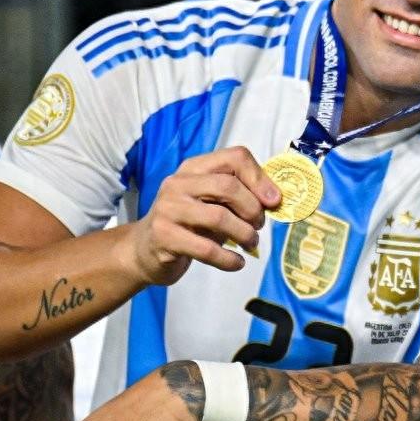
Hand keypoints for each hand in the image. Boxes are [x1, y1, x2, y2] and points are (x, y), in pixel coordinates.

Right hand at [122, 146, 280, 285]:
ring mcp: (168, 209)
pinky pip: (206, 249)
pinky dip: (228, 259)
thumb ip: (239, 195)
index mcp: (194, 168)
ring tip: (251, 244)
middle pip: (228, 186)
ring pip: (218, 217)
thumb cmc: (188, 224)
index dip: (260, 178)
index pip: (235, 157)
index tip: (274, 201)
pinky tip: (237, 263)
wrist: (144, 250)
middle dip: (252, 208)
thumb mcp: (212, 203)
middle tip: (258, 225)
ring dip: (244, 234)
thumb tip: (275, 200)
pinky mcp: (164, 237)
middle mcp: (178, 183)